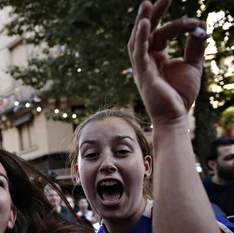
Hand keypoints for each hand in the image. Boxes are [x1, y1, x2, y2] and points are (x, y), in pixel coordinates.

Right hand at [128, 0, 207, 124]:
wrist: (176, 115)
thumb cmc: (181, 94)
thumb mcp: (193, 65)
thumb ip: (195, 46)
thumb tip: (201, 27)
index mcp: (156, 56)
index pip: (162, 33)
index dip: (178, 24)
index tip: (197, 23)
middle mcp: (146, 59)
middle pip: (147, 31)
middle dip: (155, 13)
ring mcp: (142, 66)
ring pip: (139, 40)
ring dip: (142, 22)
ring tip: (146, 5)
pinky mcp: (142, 74)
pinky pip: (138, 53)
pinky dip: (141, 38)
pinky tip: (145, 24)